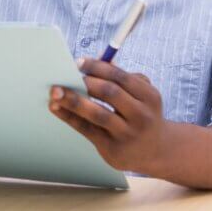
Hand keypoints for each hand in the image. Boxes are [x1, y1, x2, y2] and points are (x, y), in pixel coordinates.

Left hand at [48, 58, 169, 173]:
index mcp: (149, 96)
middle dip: (86, 82)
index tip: (78, 62)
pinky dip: (69, 116)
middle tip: (64, 75)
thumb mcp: (142, 95)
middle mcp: (141, 115)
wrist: (156, 151)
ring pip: (97, 113)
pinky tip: (56, 107)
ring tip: (55, 91)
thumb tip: (96, 59)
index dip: (97, 67)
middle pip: (110, 93)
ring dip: (73, 100)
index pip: (121, 77)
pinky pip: (87, 129)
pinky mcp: (112, 147)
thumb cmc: (142, 115)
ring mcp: (127, 133)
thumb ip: (122, 77)